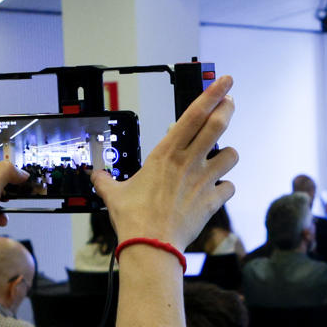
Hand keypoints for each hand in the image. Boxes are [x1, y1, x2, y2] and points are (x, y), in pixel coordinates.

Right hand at [91, 77, 238, 250]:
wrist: (152, 245)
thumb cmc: (133, 219)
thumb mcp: (113, 194)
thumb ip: (106, 180)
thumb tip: (95, 176)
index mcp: (165, 153)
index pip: (193, 114)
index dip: (211, 94)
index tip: (224, 81)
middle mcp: (188, 162)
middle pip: (217, 125)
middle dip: (227, 108)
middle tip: (230, 101)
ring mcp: (203, 181)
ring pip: (231, 155)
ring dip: (228, 154)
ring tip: (221, 157)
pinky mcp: (212, 201)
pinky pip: (229, 187)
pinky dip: (225, 188)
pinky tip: (218, 190)